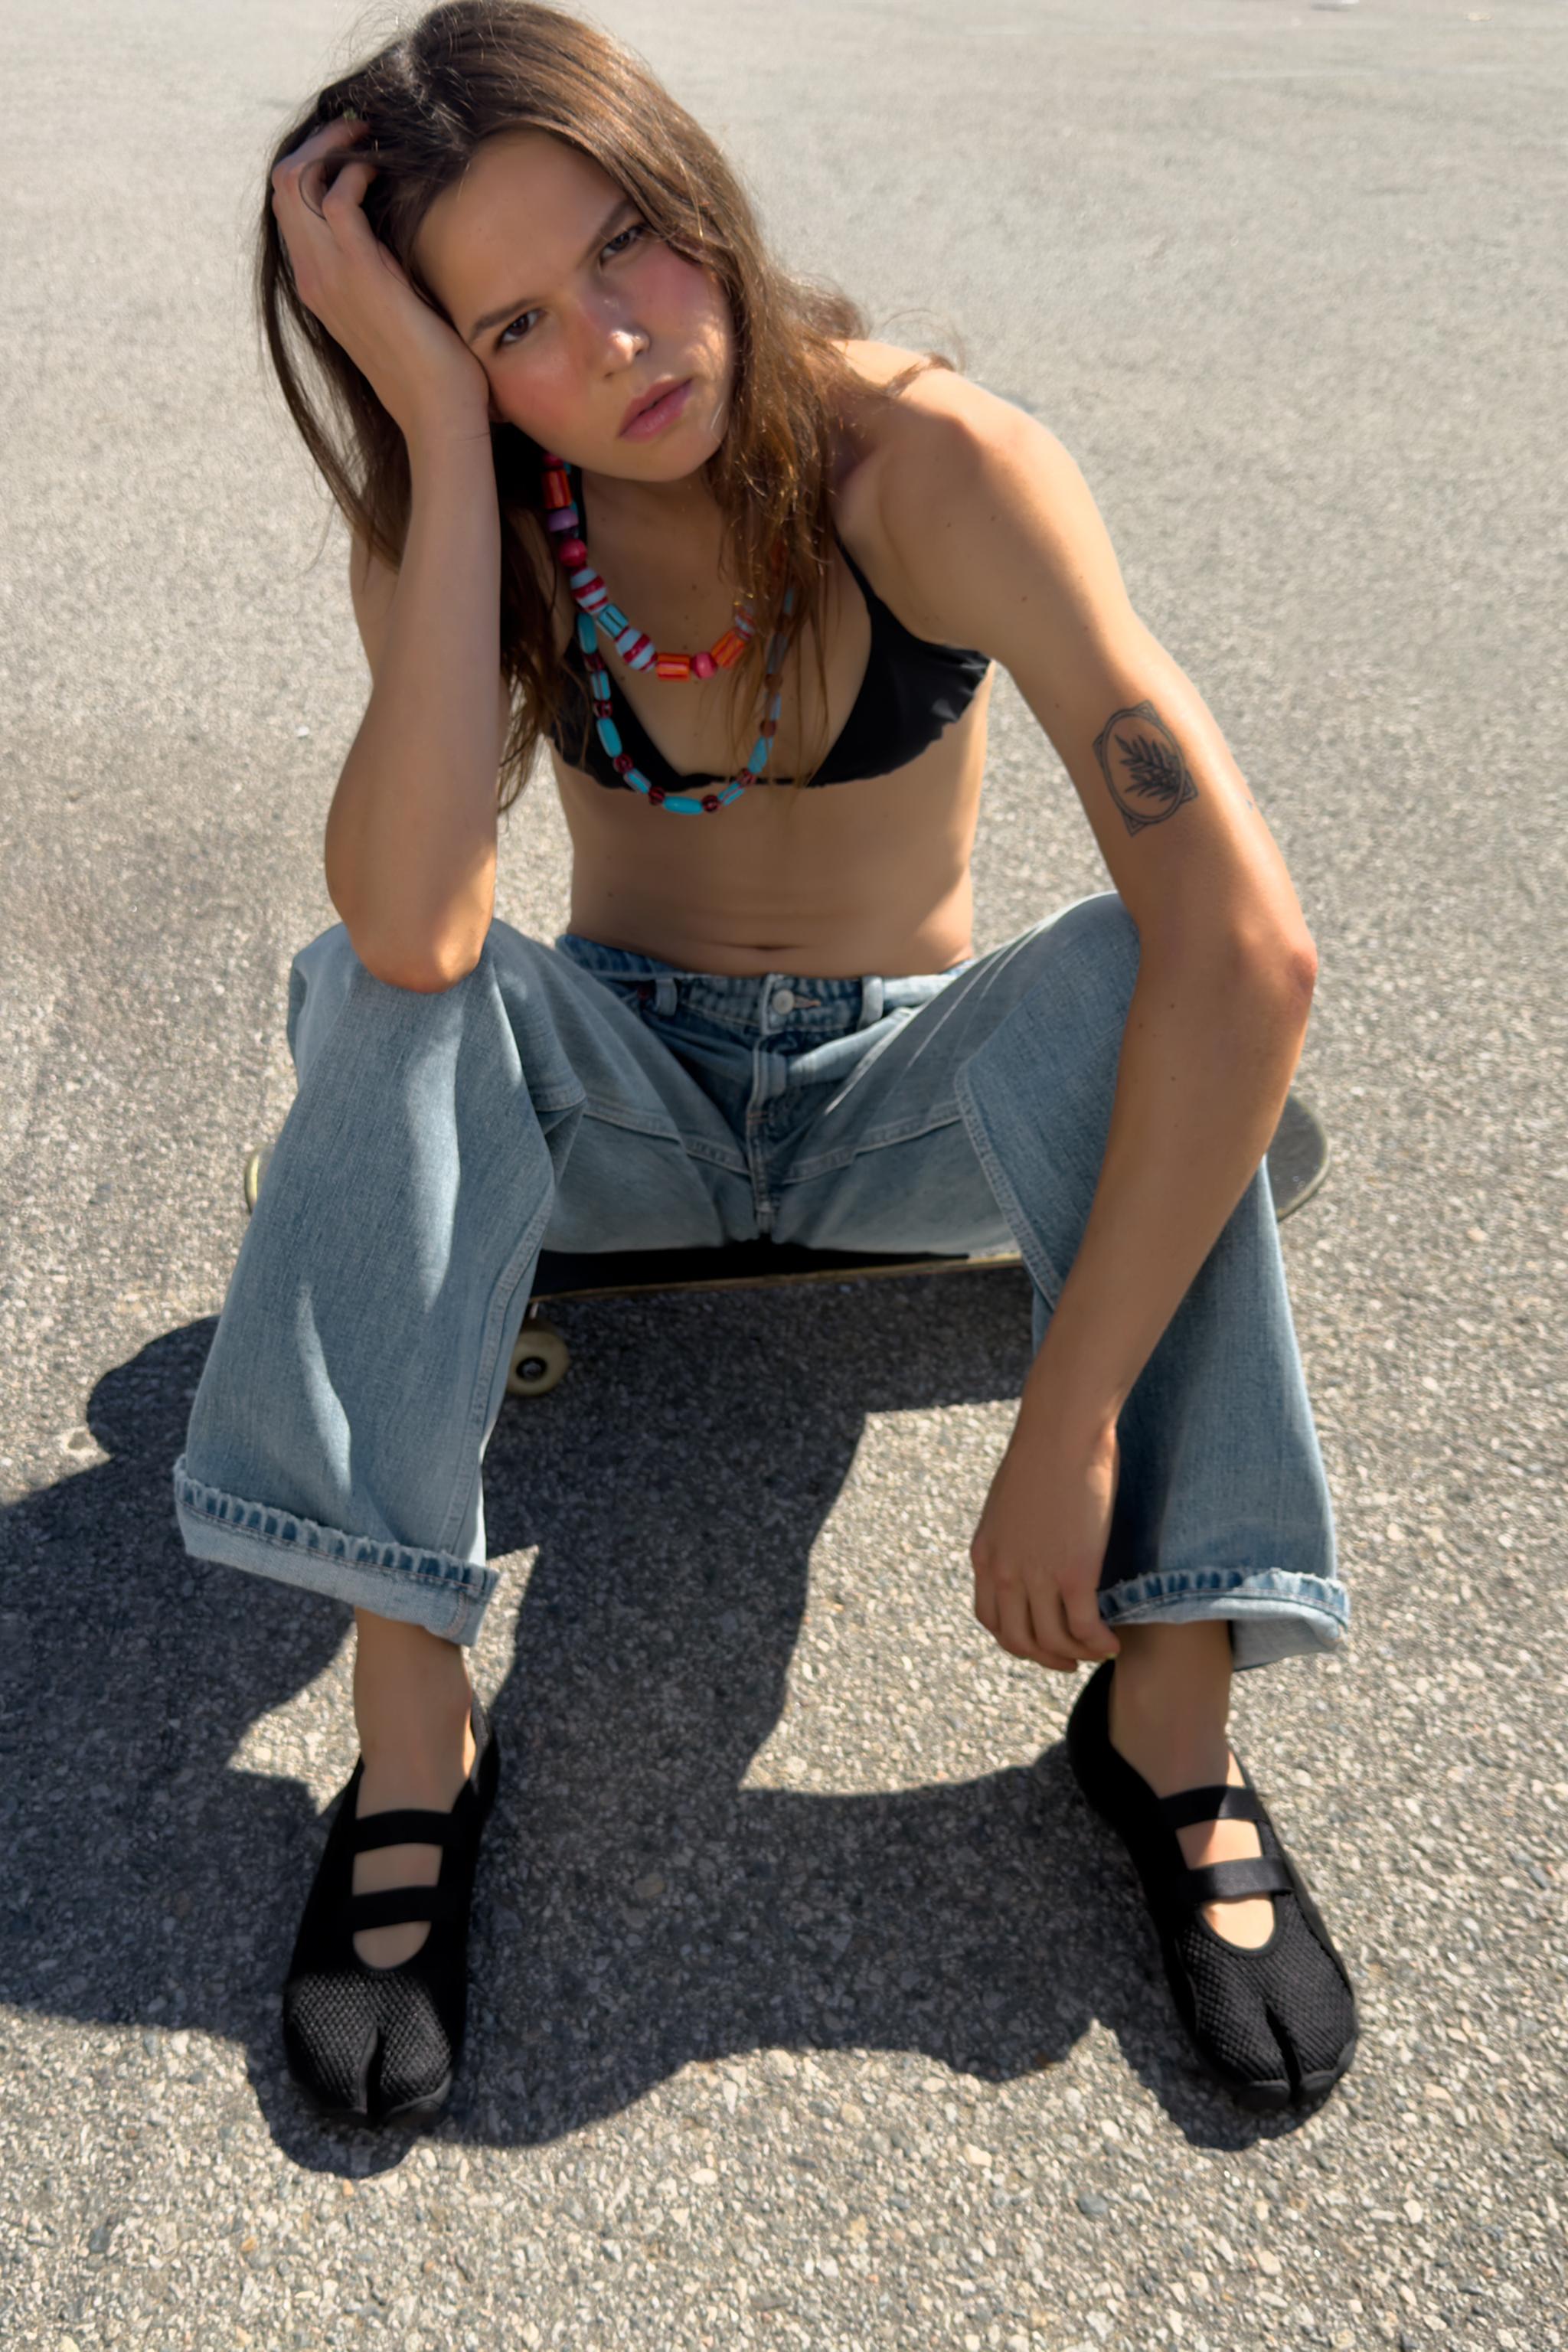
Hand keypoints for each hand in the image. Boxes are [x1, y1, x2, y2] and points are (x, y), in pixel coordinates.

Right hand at [270, 116, 492, 443]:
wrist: (438, 415)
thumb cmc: (431, 371)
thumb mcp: (396, 311)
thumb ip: (383, 274)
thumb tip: (399, 236)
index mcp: (318, 285)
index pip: (289, 204)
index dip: (314, 163)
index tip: (352, 146)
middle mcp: (313, 277)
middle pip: (283, 183)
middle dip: (318, 142)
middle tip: (359, 129)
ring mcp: (330, 275)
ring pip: (298, 182)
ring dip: (334, 146)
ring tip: (369, 138)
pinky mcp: (361, 273)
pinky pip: (339, 198)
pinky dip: (358, 172)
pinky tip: (383, 174)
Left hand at [969, 1411, 1121, 1672]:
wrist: (1062, 1429)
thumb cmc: (1045, 1451)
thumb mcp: (1012, 1500)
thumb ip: (1016, 1532)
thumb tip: (1036, 1542)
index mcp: (985, 1554)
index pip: (990, 1619)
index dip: (1017, 1639)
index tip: (1041, 1641)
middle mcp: (1003, 1571)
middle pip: (1018, 1639)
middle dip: (1046, 1657)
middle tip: (1071, 1661)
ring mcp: (1037, 1575)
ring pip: (1053, 1641)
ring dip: (1077, 1655)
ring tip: (1099, 1651)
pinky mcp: (1074, 1573)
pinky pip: (1085, 1629)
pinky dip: (1099, 1644)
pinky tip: (1114, 1643)